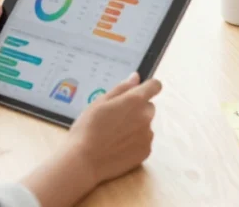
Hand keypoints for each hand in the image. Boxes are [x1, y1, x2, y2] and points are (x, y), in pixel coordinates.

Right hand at [23, 73, 163, 206]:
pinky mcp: (146, 151)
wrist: (84, 160)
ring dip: (136, 126)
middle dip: (136, 109)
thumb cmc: (88, 128)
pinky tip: (118, 146)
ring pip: (145, 124)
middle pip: (148, 106)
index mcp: (135, 100)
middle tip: (116, 118)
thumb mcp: (100, 102)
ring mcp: (147, 135)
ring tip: (114, 135)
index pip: (155, 86)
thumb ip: (121, 88)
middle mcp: (146, 116)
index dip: (148, 87)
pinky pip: (144, 140)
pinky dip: (135, 141)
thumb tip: (136, 77)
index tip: (139, 92)